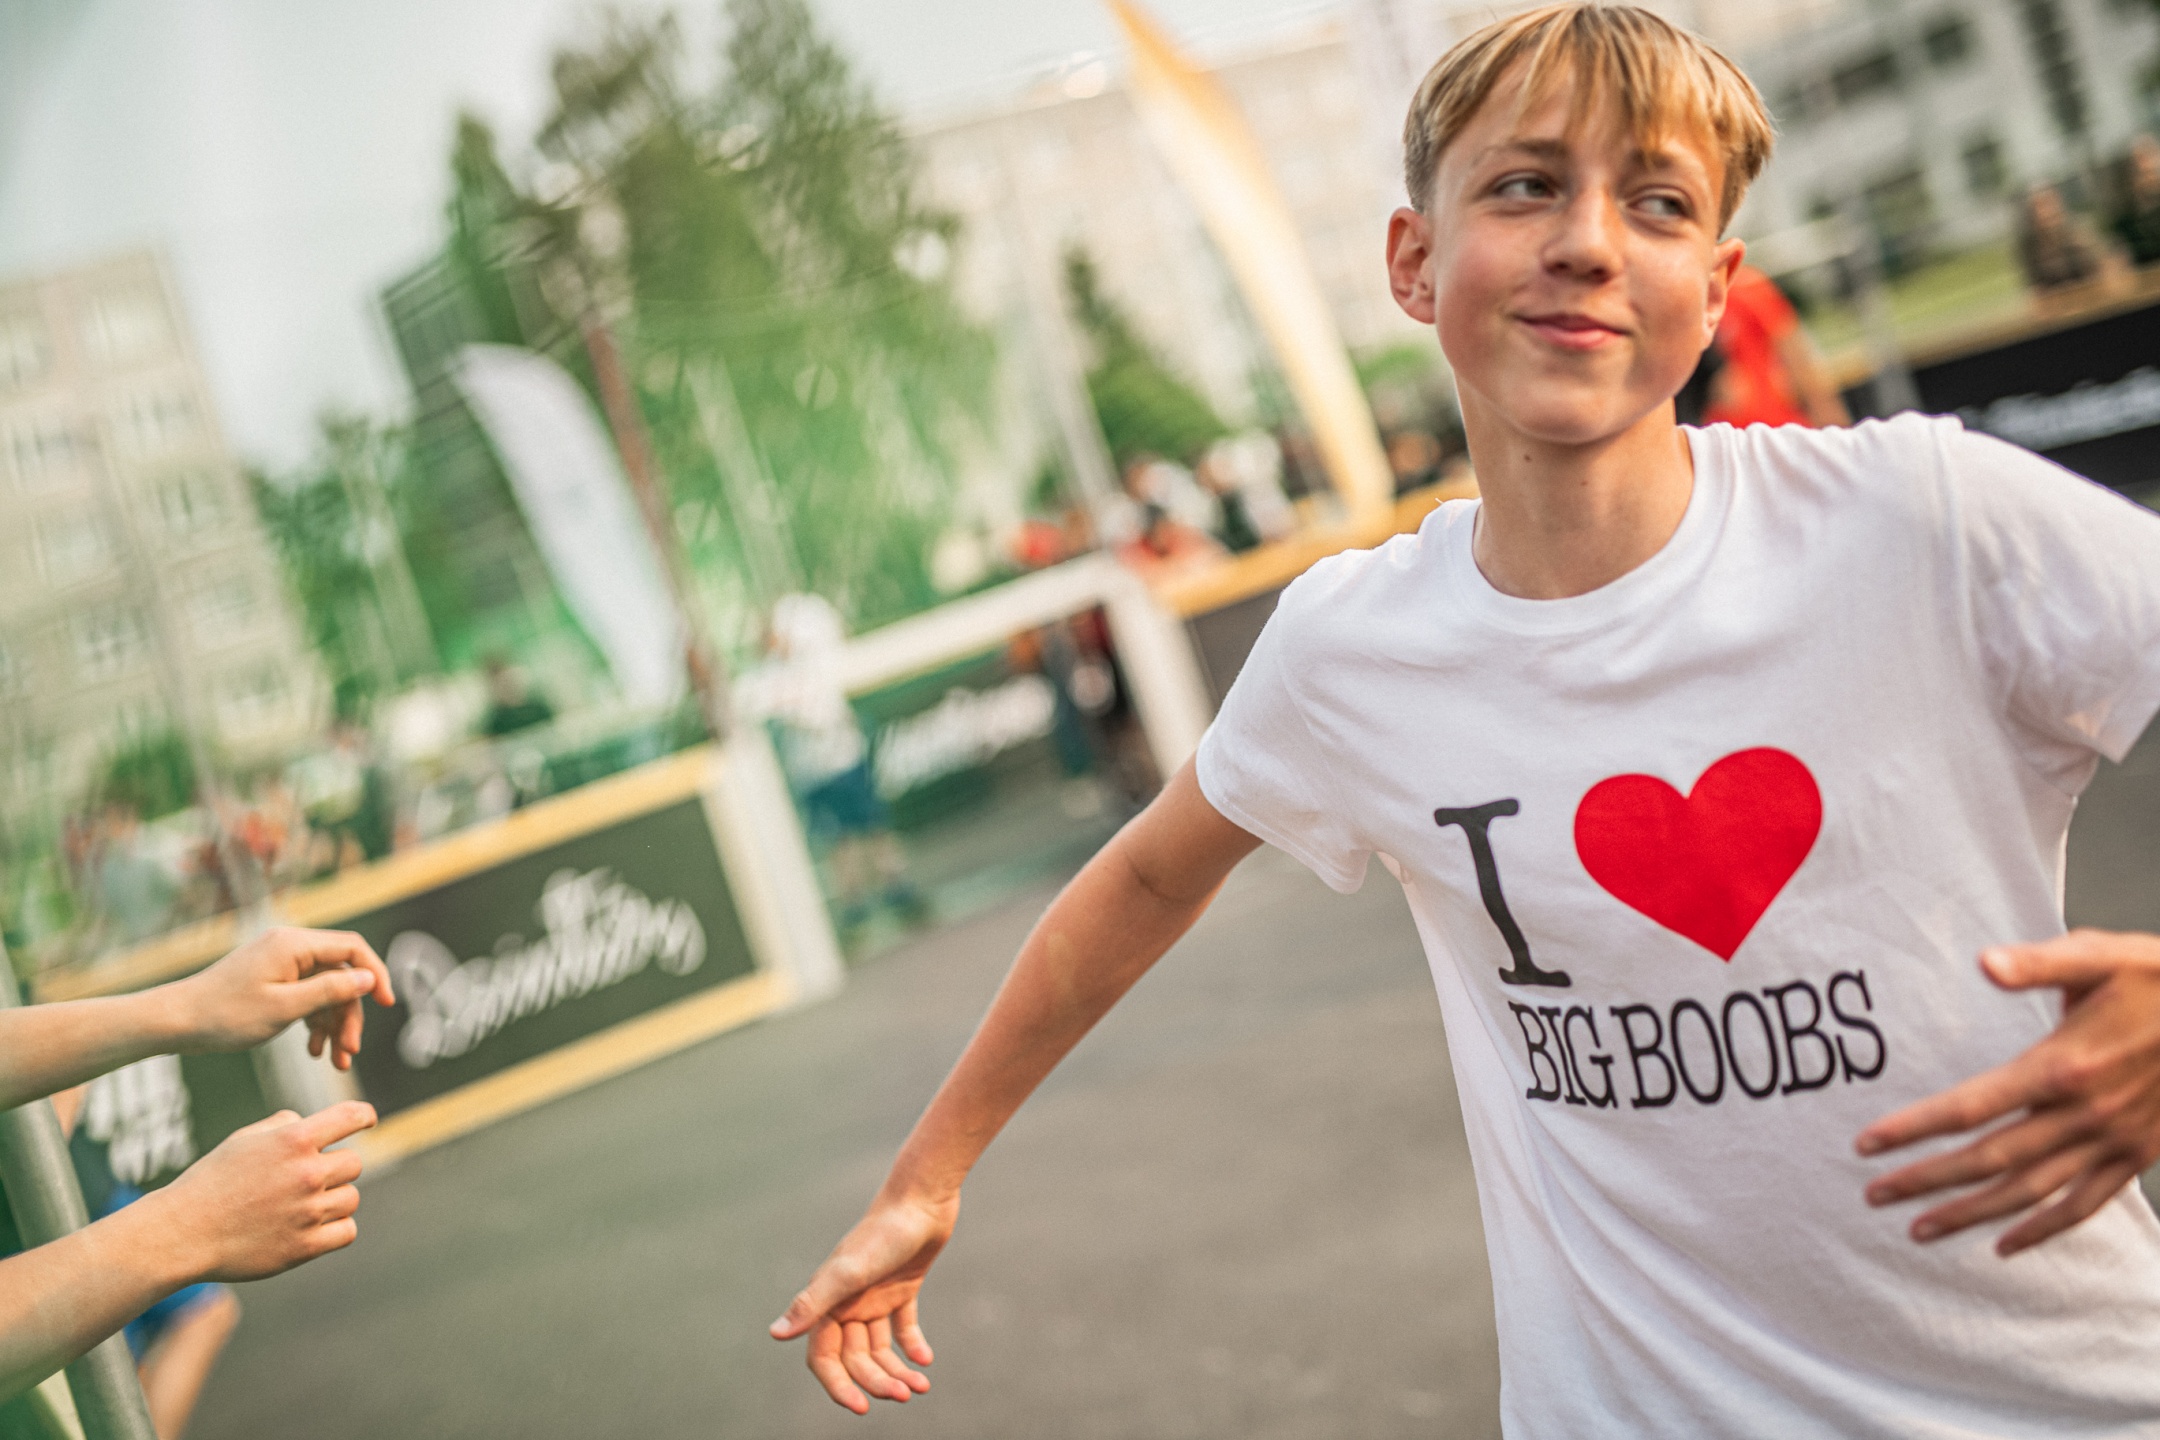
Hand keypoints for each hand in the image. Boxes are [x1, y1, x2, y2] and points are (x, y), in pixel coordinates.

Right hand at [144, 1101, 376, 1282]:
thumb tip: (309, 1123)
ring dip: (334, 1200)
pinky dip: (336, 1228)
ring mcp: (308, 1211)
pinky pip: (347, 1231)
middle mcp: (307, 1173)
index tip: (367, 1120)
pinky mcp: (305, 1246)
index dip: (364, 1116)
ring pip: (351, 1198)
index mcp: (293, 1140)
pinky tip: (313, 1226)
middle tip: (305, 1181)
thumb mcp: (244, 1140)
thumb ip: (283, 1126)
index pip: (352, 1117)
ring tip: (300, 1206)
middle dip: (334, 1169)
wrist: (182, 1233)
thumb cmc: (211, 1182)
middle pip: (354, 1163)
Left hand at [172, 928, 394, 1069]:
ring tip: (335, 1061)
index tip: (387, 1004)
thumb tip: (367, 979)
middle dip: (349, 1015)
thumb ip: (330, 990)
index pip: (352, 949)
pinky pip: (306, 997)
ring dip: (334, 1025)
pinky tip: (314, 1051)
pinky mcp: (272, 980)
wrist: (176, 1022)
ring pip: (325, 991)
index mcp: (295, 944)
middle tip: (350, 1052)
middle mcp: (291, 947)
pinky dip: (314, 1023)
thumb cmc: (225, 1015)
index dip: (375, 974)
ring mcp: (281, 964)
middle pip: (341, 976)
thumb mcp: (285, 1008)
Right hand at [769, 1192, 956, 1412]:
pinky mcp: (901, 1288)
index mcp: (829, 1302)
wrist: (922, 1198)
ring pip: (880, 1347)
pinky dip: (913, 1345)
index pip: (824, 1357)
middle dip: (877, 1381)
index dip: (838, 1385)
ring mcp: (874, 1296)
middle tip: (906, 1395)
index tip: (860, 1408)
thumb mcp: (849, 1271)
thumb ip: (813, 1303)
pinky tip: (926, 1360)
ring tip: (921, 1386)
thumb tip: (776, 1334)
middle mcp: (848, 1303)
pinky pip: (903, 1326)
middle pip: (856, 1358)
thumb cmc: (883, 1233)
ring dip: (898, 1370)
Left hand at [1857, 930, 2159, 1254]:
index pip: (1969, 1107)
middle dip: (1925, 1180)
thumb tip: (1985, 962)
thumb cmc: (2159, 978)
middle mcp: (2082, 1115)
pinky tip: (2005, 1245)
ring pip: (2028, 1192)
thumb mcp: (2101, 955)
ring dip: (1971, 1215)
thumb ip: (2038, 963)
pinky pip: (2084, 1205)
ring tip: (1919, 1230)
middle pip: (1987, 1159)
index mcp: (2060, 1066)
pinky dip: (2043, 1229)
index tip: (1865, 1144)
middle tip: (1872, 1195)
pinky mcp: (2137, 1156)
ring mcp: (2111, 1142)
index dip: (1914, 1128)